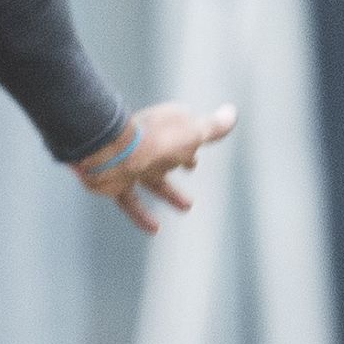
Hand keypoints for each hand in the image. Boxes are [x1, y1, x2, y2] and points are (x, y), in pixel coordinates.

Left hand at [74, 101, 236, 233]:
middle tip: (192, 167)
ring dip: (170, 193)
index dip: (193, 138)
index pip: (183, 132)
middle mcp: (149, 144)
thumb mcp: (193, 133)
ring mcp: (132, 163)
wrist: (112, 154)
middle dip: (181, 159)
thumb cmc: (158, 141)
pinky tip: (155, 229)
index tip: (198, 148)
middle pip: (167, 153)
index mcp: (167, 126)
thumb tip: (231, 114)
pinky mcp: (117, 183)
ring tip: (187, 206)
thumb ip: (213, 128)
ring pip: (153, 180)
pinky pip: (131, 202)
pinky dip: (143, 216)